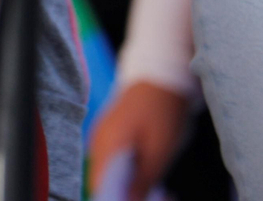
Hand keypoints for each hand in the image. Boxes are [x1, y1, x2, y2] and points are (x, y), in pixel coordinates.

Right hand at [87, 81, 189, 200]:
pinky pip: (113, 160)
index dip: (115, 198)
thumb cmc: (163, 109)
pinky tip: (149, 171)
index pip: (98, 186)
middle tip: (155, 195)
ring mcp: (103, 136)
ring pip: (109, 172)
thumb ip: (143, 181)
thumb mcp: (159, 150)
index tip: (138, 200)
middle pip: (102, 180)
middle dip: (125, 193)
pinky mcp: (111, 134)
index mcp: (107, 144)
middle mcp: (98, 141)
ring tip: (156, 186)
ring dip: (128, 183)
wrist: (163, 74)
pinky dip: (128, 171)